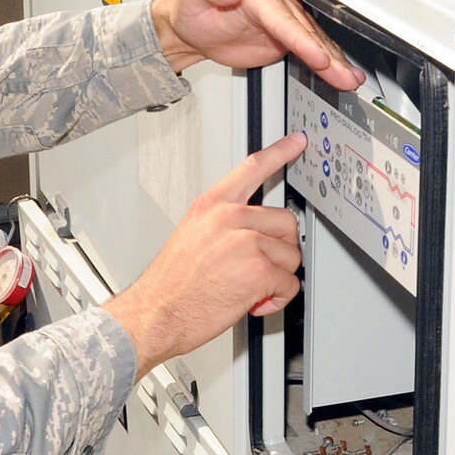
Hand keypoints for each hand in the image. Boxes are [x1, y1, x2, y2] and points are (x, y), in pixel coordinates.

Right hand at [105, 133, 307, 378]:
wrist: (156, 313)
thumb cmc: (171, 284)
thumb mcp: (192, 236)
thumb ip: (223, 224)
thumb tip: (252, 231)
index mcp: (212, 205)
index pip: (253, 168)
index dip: (280, 152)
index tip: (298, 141)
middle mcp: (230, 218)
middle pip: (285, 221)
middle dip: (279, 248)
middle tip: (257, 266)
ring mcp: (247, 242)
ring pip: (290, 256)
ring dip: (276, 277)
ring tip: (248, 286)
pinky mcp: (259, 270)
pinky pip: (290, 283)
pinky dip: (278, 298)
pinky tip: (254, 301)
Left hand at [150, 0, 364, 92]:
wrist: (192, 25)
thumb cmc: (192, 6)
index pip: (285, 20)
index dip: (303, 40)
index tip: (319, 57)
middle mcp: (278, 5)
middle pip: (307, 34)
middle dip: (328, 57)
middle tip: (344, 76)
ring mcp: (284, 23)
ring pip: (315, 44)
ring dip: (335, 63)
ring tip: (351, 79)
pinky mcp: (285, 40)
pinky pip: (311, 52)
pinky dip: (329, 65)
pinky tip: (343, 75)